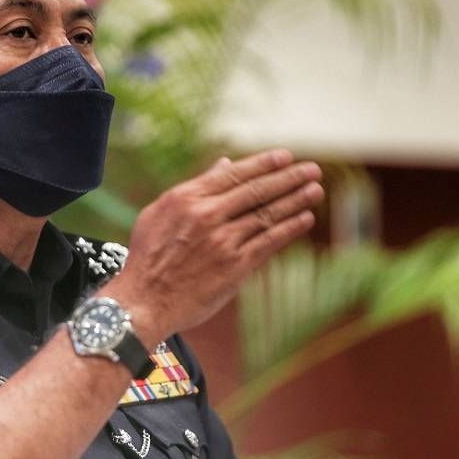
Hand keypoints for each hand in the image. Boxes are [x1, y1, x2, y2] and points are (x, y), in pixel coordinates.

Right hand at [100, 149, 323, 345]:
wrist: (143, 301)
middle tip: (313, 169)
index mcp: (186, 198)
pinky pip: (269, 241)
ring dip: (295, 200)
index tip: (286, 157)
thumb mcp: (160, 213)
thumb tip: (225, 164)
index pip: (234, 174)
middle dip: (288, 178)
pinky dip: (290, 228)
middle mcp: (206, 215)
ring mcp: (223, 241)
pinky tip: (305, 219)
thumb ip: (195, 188)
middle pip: (256, 190)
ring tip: (315, 190)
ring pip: (267, 214)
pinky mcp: (235, 266)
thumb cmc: (147, 256)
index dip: (264, 164)